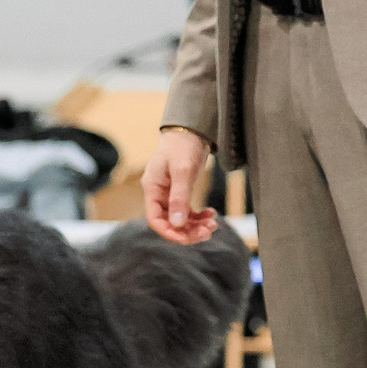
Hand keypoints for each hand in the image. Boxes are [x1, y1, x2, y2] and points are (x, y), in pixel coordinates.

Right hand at [141, 128, 219, 244]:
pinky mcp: (180, 191)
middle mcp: (159, 194)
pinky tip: (211, 214)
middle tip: (208, 232)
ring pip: (180, 219)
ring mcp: (169, 194)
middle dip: (188, 231)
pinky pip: (187, 211)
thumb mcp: (182, 170)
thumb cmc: (182, 145)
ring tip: (213, 225)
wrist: (190, 130)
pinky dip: (199, 216)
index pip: (155, 220)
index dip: (170, 232)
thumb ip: (180, 197)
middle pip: (169, 223)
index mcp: (153, 189)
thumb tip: (178, 224)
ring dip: (195, 225)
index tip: (189, 237)